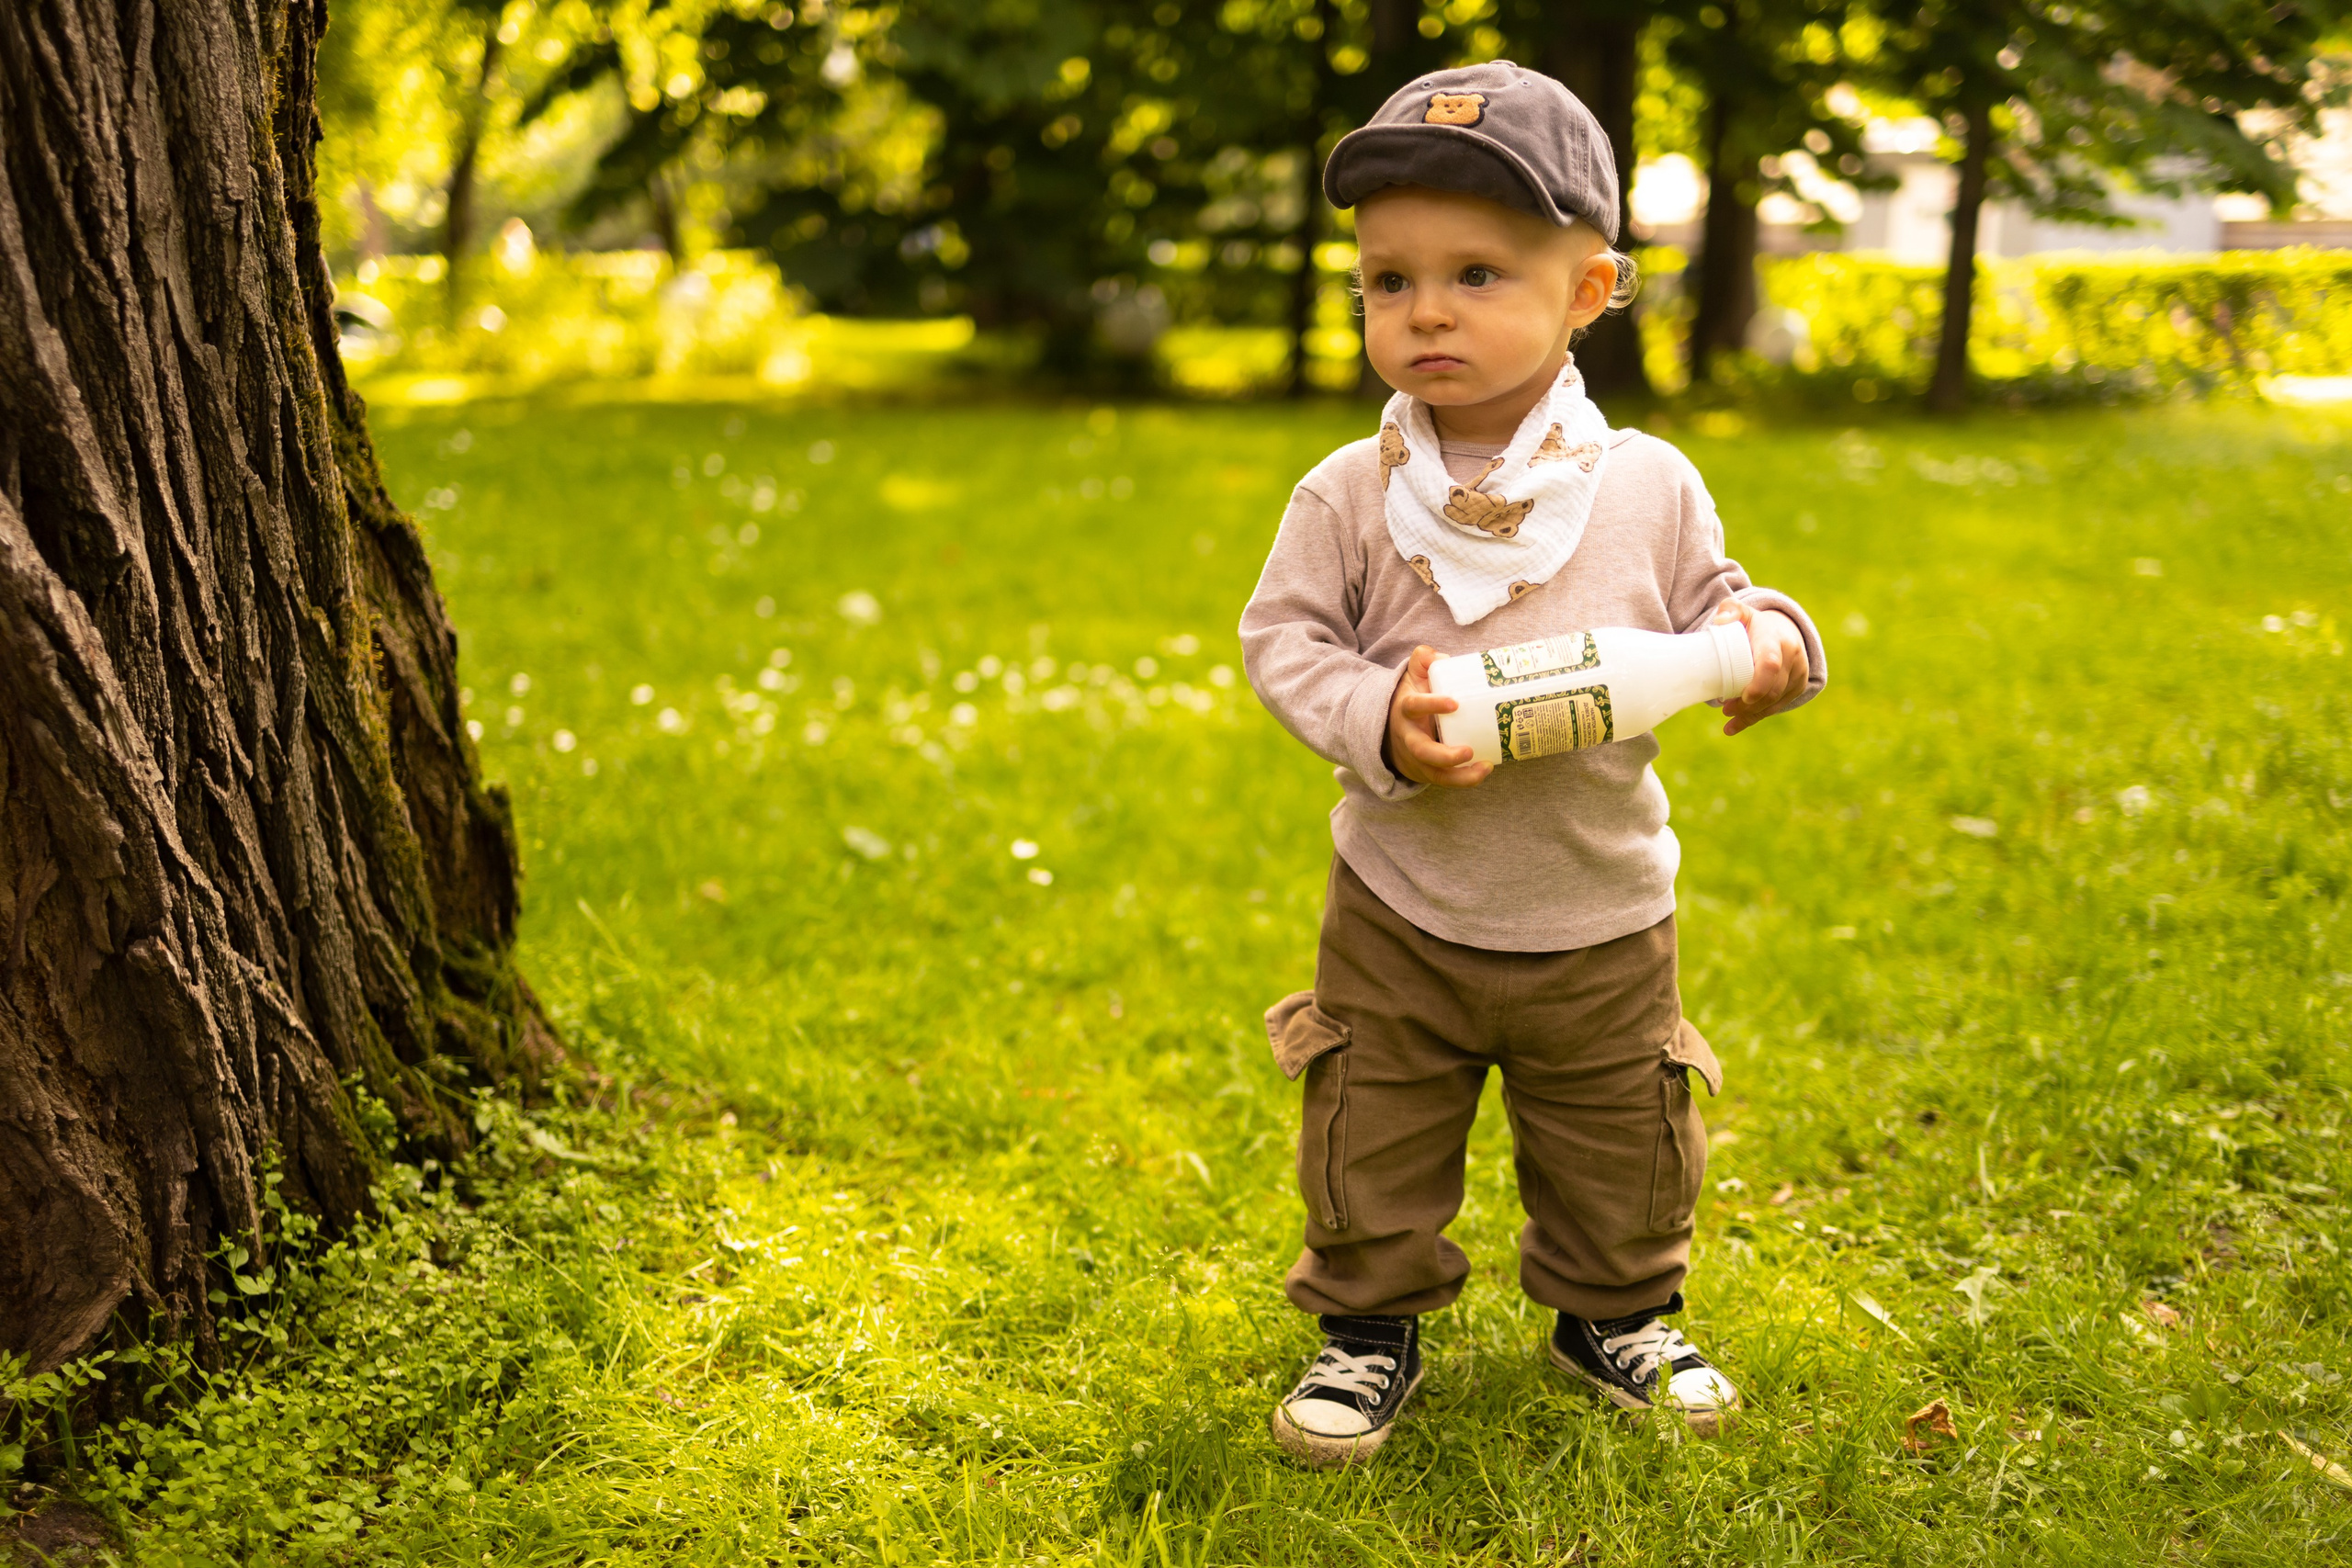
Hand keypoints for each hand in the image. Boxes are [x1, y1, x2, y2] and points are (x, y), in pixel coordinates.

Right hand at [1383, 645, 1491, 787]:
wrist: (1391, 729)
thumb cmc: (1412, 699)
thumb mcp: (1412, 676)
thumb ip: (1424, 659)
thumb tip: (1441, 656)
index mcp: (1405, 710)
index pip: (1413, 707)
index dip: (1431, 705)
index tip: (1455, 703)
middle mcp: (1408, 736)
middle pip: (1421, 750)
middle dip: (1444, 755)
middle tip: (1468, 751)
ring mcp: (1416, 757)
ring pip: (1434, 773)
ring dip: (1459, 775)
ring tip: (1484, 767)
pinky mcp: (1426, 772)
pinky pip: (1444, 780)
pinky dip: (1464, 780)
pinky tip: (1484, 770)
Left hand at [1710, 599, 1809, 734]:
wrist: (1784, 629)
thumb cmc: (1754, 624)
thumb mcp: (1742, 612)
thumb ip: (1730, 610)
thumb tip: (1719, 622)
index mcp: (1776, 639)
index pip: (1771, 665)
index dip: (1758, 684)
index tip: (1743, 697)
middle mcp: (1792, 656)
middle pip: (1772, 689)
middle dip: (1749, 705)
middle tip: (1725, 709)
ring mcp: (1798, 672)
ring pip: (1776, 701)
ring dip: (1752, 714)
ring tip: (1728, 718)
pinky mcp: (1798, 686)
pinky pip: (1778, 706)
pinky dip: (1757, 717)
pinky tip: (1737, 725)